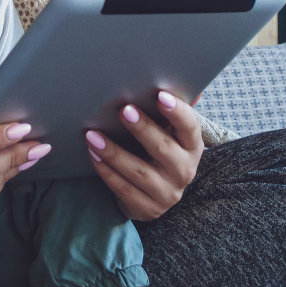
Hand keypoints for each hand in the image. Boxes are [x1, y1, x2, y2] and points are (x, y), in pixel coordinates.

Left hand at [84, 90, 203, 220]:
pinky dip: (106, 171)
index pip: (190, 126)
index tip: (160, 95)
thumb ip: (171, 109)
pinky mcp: (147, 208)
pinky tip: (93, 154)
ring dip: (113, 152)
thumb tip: (178, 78)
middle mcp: (184, 170)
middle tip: (123, 110)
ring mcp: (167, 193)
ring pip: (138, 171)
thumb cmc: (160, 150)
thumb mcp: (169, 133)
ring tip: (92, 135)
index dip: (177, 112)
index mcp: (192, 146)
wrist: (156, 194)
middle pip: (162, 148)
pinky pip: (123, 188)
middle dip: (142, 129)